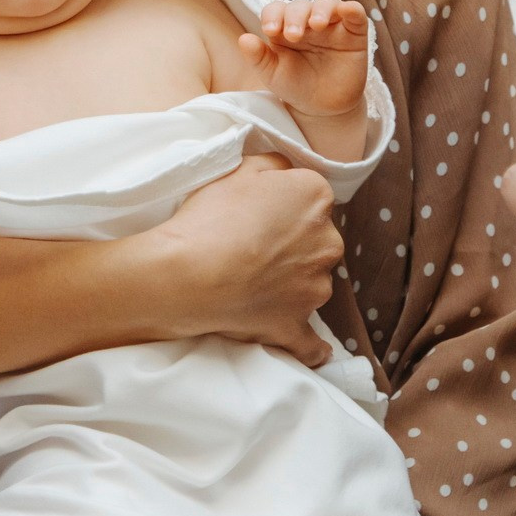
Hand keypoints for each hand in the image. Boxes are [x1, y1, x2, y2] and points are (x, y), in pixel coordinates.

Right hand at [145, 153, 345, 367]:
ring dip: (291, 283)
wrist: (187, 275)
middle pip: (316, 239)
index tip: (260, 212)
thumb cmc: (209, 217)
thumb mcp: (239, 169)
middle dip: (294, 243)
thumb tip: (287, 173)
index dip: (284, 204)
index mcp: (315, 197)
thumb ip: (274, 164)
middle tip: (254, 246)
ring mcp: (315, 288)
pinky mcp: (297, 325)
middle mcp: (327, 241)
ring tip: (251, 282)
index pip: (311, 196)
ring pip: (311, 281)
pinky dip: (311, 347)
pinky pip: (311, 343)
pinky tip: (313, 350)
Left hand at [237, 0, 369, 117]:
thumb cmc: (296, 86)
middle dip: (295, 16)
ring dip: (321, 9)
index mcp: (284, 27)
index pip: (276, 10)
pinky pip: (355, 14)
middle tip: (293, 36)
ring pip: (327, 3)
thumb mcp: (273, 74)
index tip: (270, 30)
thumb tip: (243, 39)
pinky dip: (352, 9)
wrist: (323, 108)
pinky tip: (346, 11)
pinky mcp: (354, 33)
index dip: (272, 15)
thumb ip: (258, 57)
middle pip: (300, 6)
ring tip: (316, 25)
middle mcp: (307, 21)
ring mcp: (332, 25)